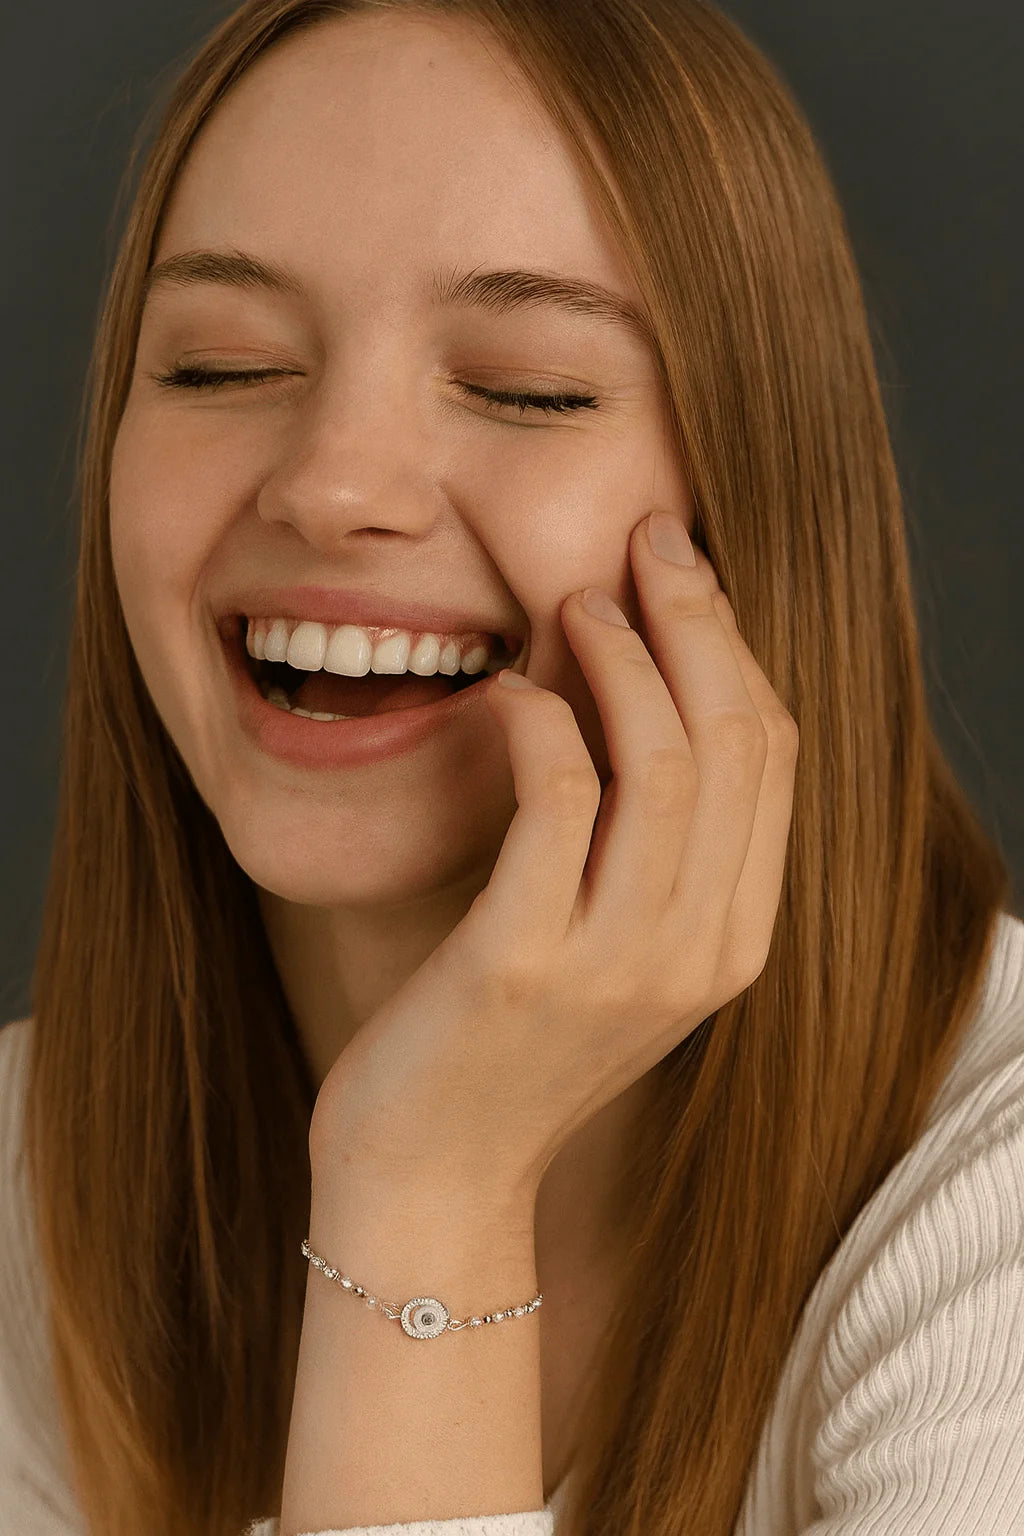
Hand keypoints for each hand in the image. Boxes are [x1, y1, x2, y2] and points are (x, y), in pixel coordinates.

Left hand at [310, 511, 799, 1206]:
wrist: (433, 1177)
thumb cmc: (507, 1049)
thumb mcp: (612, 951)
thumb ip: (649, 848)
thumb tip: (640, 691)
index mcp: (735, 938)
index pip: (774, 756)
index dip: (734, 645)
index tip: (686, 571)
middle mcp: (701, 948)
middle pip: (737, 737)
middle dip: (696, 618)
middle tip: (645, 540)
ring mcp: (621, 961)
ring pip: (666, 758)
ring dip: (621, 656)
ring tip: (573, 602)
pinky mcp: (525, 961)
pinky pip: (559, 797)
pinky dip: (540, 722)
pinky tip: (507, 693)